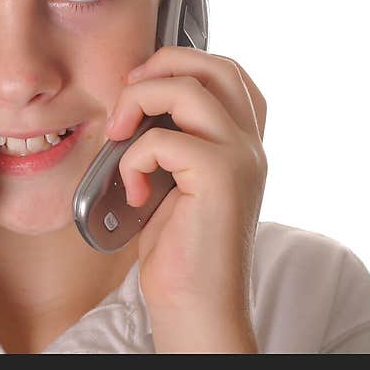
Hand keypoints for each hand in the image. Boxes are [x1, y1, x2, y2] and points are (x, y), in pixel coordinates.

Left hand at [105, 46, 266, 350]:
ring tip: (119, 136)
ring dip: (138, 101)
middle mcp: (250, 143)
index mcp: (243, 141)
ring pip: (188, 88)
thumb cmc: (180, 249)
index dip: (180, 63)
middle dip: (160, 65)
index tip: (140, 86)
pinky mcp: (220, 177)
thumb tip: (131, 103)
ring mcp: (241, 157)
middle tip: (126, 95)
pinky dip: (132, 159)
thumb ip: (170, 138)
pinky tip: (133, 193)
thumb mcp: (174, 179)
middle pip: (214, 64)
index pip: (227, 71)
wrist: (196, 305)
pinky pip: (161, 140)